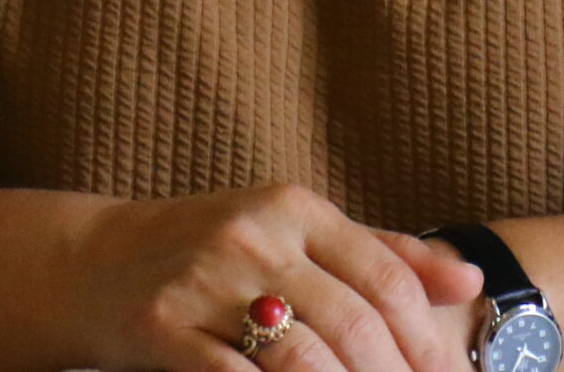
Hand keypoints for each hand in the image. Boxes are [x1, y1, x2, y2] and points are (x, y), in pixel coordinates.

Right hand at [65, 183, 483, 371]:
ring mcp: (204, 279)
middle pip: (353, 324)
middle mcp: (254, 235)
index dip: (427, 342)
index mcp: (295, 207)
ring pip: (301, 358)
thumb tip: (469, 279)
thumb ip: (381, 252)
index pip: (387, 278)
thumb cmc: (210, 250)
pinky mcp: (161, 325)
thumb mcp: (294, 232)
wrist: (93, 261)